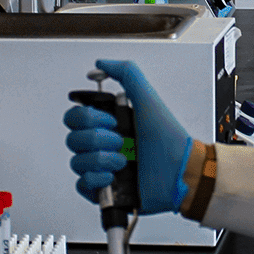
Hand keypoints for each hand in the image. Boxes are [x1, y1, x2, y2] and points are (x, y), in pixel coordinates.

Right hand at [61, 59, 195, 213]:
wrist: (181, 171)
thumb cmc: (169, 138)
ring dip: (100, 160)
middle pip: (73, 140)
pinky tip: (113, 175)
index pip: (75, 118)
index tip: (112, 121)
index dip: (88, 119)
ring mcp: (103, 167)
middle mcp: (103, 145)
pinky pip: (82, 185)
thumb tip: (102, 64)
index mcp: (108, 124)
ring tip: (122, 161)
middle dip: (96, 140)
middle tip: (120, 141)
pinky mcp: (105, 189)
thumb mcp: (148, 98)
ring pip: (76, 162)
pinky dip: (95, 179)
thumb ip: (127, 74)